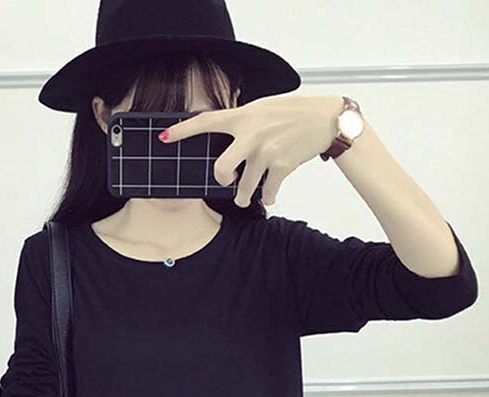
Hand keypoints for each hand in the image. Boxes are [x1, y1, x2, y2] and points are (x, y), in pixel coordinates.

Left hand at [159, 93, 343, 207]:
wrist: (325, 118)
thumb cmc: (292, 112)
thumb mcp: (262, 108)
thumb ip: (242, 122)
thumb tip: (225, 135)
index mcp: (243, 117)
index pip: (206, 122)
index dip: (182, 130)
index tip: (164, 137)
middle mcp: (251, 135)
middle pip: (222, 169)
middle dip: (222, 180)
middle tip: (227, 181)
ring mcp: (266, 152)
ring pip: (244, 187)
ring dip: (243, 196)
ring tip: (243, 196)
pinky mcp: (281, 166)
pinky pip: (267, 191)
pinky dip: (267, 196)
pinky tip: (269, 194)